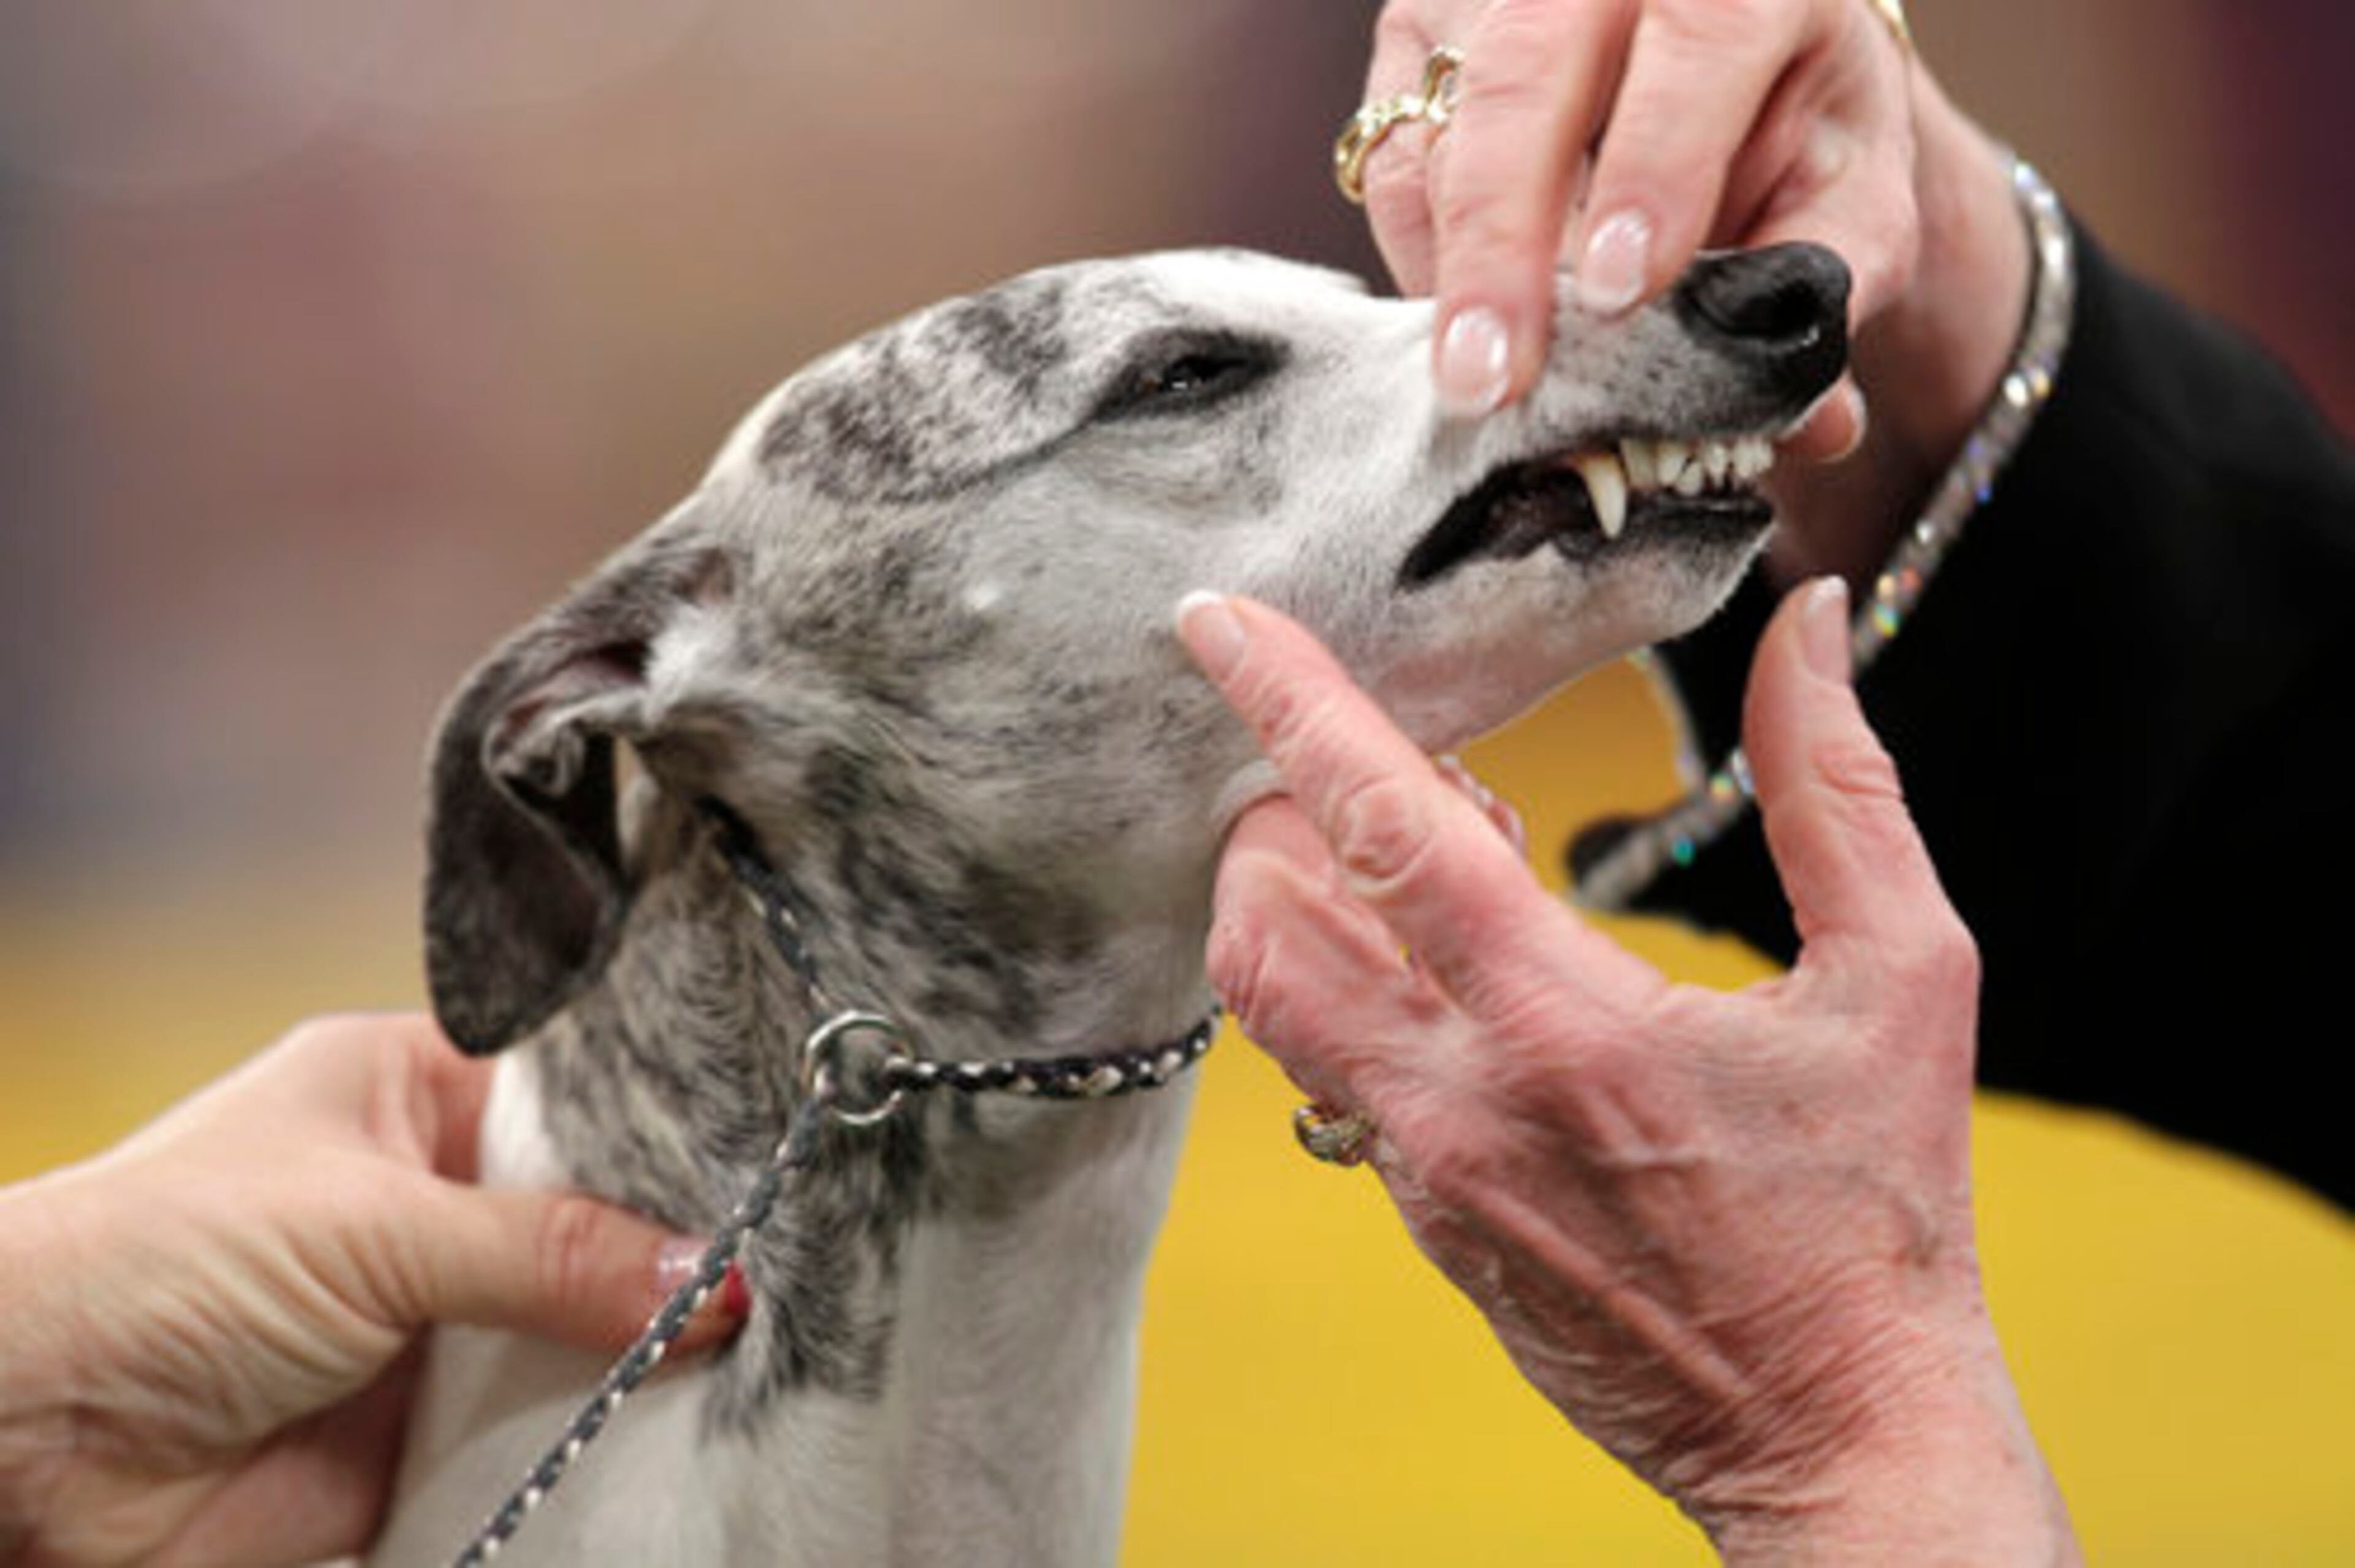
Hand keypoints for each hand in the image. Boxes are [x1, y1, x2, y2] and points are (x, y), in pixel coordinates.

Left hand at [0, 1013, 743, 1567]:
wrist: (22, 1441)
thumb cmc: (158, 1264)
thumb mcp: (374, 1224)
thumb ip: (550, 1253)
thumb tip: (716, 1281)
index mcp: (410, 1095)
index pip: (578, 1095)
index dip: (672, 1121)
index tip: (778, 1148)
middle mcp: (432, 1202)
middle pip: (598, 1219)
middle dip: (683, 1246)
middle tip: (806, 1259)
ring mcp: (434, 1323)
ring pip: (584, 1329)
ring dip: (651, 1349)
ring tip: (780, 1345)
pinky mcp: (424, 1436)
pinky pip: (543, 1433)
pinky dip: (604, 1440)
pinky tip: (693, 1428)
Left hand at [1177, 585, 2079, 1562]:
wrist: (1838, 1438)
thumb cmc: (1878, 1219)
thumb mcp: (1904, 984)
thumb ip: (1839, 792)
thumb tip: (1801, 630)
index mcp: (1565, 1030)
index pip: (1378, 829)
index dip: (1288, 705)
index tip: (1215, 624)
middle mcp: (1456, 1104)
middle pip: (1263, 920)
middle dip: (1276, 810)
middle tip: (1366, 767)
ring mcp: (1424, 1175)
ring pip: (1271, 1002)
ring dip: (1303, 898)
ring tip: (1418, 858)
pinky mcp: (1426, 1222)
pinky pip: (1329, 1074)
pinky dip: (1352, 985)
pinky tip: (1455, 965)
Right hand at [1357, 0, 2032, 586]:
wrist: (1725, 50)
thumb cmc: (1790, 116)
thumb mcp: (1850, 186)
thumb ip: (1828, 284)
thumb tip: (1813, 421)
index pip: (1702, 33)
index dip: (1657, 160)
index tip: (1618, 291)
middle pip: (1525, 77)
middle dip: (1503, 242)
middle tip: (1495, 383)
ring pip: (1441, 132)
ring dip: (1458, 274)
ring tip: (1482, 387)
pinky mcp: (1416, 38)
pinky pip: (1391, 167)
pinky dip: (1426, 261)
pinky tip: (1471, 326)